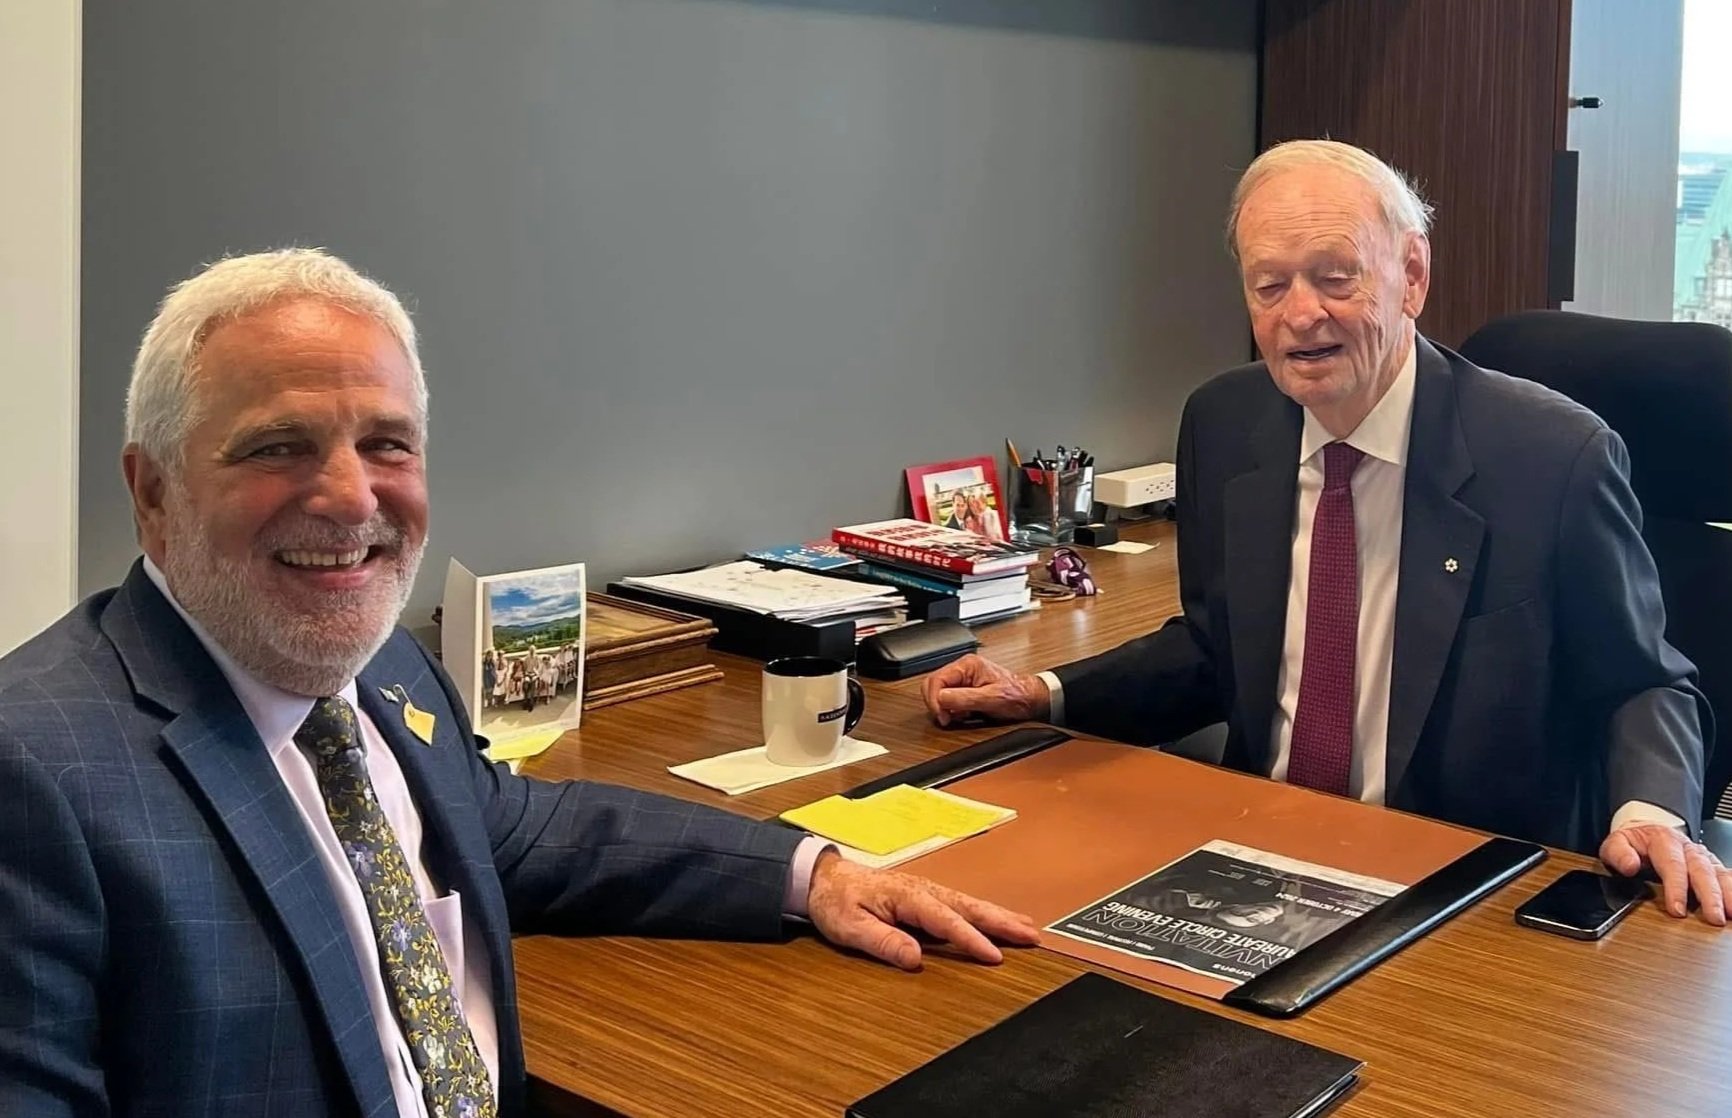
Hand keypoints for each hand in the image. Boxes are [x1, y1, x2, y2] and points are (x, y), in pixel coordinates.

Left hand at [805, 849, 1040, 969]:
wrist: (821, 877)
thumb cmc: (835, 902)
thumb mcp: (851, 926)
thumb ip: (884, 942)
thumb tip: (915, 958)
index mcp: (907, 896)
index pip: (946, 921)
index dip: (971, 939)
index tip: (995, 956)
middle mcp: (923, 891)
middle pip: (969, 907)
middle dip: (1001, 921)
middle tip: (1032, 935)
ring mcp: (925, 892)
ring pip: (969, 904)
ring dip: (999, 916)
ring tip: (1027, 928)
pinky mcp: (924, 897)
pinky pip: (960, 905)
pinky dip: (983, 912)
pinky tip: (996, 920)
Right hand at [921, 653, 1049, 726]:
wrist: (1030, 699)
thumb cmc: (1017, 695)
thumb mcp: (992, 698)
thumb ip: (965, 698)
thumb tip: (941, 698)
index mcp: (967, 665)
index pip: (936, 679)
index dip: (934, 699)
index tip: (942, 715)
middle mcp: (963, 669)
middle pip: (933, 684)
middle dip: (936, 703)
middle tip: (947, 718)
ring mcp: (963, 678)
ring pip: (938, 692)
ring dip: (943, 707)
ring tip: (958, 715)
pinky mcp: (964, 689)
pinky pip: (947, 698)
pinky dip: (950, 709)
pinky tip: (963, 714)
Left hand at [1600, 823, 1731, 924]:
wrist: (1648, 830)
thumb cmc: (1635, 842)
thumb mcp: (1617, 842)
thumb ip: (1618, 853)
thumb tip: (1629, 866)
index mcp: (1664, 841)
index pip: (1672, 864)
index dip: (1676, 887)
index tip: (1677, 909)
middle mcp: (1688, 849)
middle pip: (1702, 870)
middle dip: (1709, 896)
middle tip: (1714, 917)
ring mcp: (1704, 858)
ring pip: (1720, 874)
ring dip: (1728, 893)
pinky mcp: (1713, 867)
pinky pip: (1728, 877)